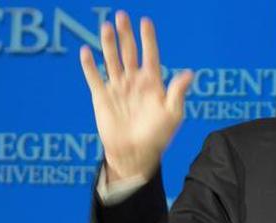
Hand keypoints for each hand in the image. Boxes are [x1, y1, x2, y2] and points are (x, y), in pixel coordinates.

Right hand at [79, 11, 192, 181]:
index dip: (148, 39)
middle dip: (126, 35)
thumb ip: (177, 93)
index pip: (150, 56)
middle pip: (129, 52)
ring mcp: (117, 88)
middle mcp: (134, 82)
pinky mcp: (102, 97)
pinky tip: (86, 51)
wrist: (135, 154)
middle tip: (121, 16)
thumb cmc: (158, 137)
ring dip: (108, 43)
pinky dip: (89, 65)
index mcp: (152, 84)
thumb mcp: (172, 115)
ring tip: (106, 26)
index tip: (145, 22)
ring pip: (112, 60)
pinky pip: (94, 77)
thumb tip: (189, 74)